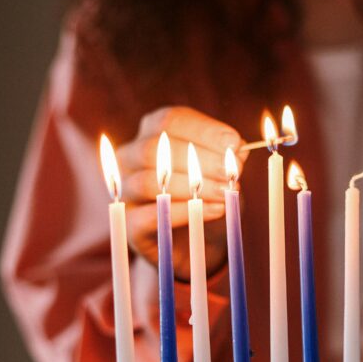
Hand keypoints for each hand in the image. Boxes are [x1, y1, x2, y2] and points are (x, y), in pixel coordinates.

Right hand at [117, 107, 245, 277]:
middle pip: (155, 149)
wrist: (197, 241)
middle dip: (199, 159)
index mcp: (151, 133)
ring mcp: (126, 191)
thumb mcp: (222, 171)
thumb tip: (236, 149)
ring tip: (225, 193)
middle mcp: (130, 157)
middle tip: (232, 172)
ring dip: (192, 187)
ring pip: (149, 182)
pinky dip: (184, 213)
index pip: (170, 120)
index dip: (204, 131)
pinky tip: (214, 211)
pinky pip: (150, 216)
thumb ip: (227, 157)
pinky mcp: (130, 224)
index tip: (235, 144)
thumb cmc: (209, 195)